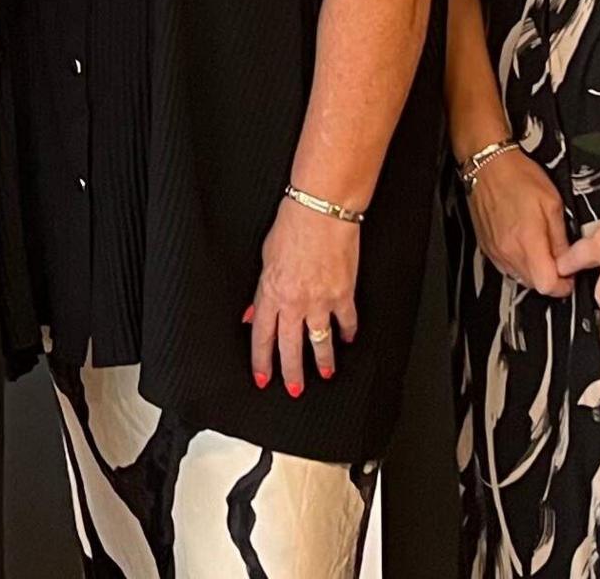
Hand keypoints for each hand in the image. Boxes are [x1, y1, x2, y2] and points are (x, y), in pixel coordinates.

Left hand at [244, 196, 363, 397]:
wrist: (321, 211)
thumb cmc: (292, 226)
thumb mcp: (265, 259)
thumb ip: (261, 292)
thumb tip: (252, 312)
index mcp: (271, 293)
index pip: (262, 336)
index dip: (261, 361)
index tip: (262, 377)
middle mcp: (294, 302)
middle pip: (290, 348)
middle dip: (291, 373)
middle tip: (294, 389)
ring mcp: (320, 301)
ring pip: (319, 342)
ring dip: (322, 361)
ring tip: (325, 373)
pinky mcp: (343, 294)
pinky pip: (346, 322)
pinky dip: (347, 332)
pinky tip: (347, 339)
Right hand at [463, 145, 573, 297]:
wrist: (489, 166)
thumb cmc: (518, 178)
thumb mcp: (553, 204)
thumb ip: (561, 238)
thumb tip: (568, 260)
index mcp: (527, 241)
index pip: (548, 286)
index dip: (563, 285)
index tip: (569, 275)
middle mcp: (508, 251)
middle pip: (535, 285)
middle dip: (550, 277)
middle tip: (558, 258)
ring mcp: (496, 252)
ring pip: (521, 278)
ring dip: (535, 270)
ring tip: (540, 247)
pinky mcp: (487, 248)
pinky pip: (507, 268)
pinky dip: (519, 262)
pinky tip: (524, 244)